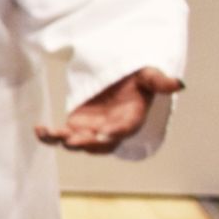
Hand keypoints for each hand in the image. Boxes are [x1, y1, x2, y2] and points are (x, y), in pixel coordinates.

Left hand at [36, 67, 182, 153]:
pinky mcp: (77, 126)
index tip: (105, 134)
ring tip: (48, 132)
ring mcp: (92, 130)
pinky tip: (39, 129)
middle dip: (85, 143)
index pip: (124, 130)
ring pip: (77, 141)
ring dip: (62, 140)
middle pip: (98, 143)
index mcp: (130, 120)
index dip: (115, 133)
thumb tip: (179, 83)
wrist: (121, 80)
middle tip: (72, 141)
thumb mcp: (148, 75)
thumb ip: (158, 80)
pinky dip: (49, 136)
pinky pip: (62, 135)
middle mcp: (111, 131)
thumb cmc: (137, 79)